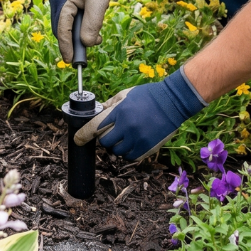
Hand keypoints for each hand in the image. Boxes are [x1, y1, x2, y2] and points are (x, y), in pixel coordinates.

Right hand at [49, 0, 120, 63]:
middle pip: (60, 29)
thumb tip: (86, 43)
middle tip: (87, 51)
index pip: (62, 31)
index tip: (71, 62)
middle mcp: (56, 1)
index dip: (67, 48)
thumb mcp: (98, 4)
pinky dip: (77, 25)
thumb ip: (92, 24)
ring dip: (77, 33)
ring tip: (95, 36)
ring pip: (64, 24)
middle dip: (73, 42)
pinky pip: (67, 17)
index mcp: (62, 2)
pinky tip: (91, 25)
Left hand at [73, 69, 206, 161]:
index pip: (94, 127)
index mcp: (119, 112)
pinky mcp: (148, 147)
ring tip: (125, 137)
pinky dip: (128, 152)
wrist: (173, 101)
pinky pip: (130, 157)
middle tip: (111, 132)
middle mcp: (127, 127)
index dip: (83, 135)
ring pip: (117, 151)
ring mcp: (138, 138)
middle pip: (104, 142)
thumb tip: (96, 114)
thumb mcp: (126, 94)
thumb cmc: (148, 95)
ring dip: (117, 146)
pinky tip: (132, 143)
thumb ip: (110, 105)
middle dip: (105, 138)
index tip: (77, 140)